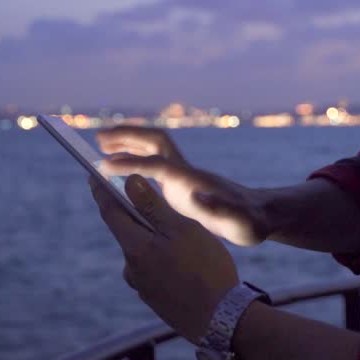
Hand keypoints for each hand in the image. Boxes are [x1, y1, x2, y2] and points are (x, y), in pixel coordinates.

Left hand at [90, 174, 238, 341]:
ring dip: (150, 240)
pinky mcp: (156, 300)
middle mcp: (132, 268)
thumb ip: (153, 206)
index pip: (110, 212)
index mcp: (136, 248)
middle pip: (126, 233)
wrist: (222, 320)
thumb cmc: (205, 269)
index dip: (101, 192)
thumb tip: (129, 181)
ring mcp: (144, 287)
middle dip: (131, 214)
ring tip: (173, 233)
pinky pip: (152, 272)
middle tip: (138, 197)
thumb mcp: (182, 230)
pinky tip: (182, 262)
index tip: (93, 176)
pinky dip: (160, 260)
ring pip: (141, 254)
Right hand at [97, 127, 268, 245]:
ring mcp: (184, 174)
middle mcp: (186, 171)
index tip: (104, 166)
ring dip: (129, 141)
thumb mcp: (238, 223)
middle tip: (97, 139)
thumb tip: (198, 199)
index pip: (156, 164)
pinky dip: (136, 157)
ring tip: (101, 145)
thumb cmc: (250, 223)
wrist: (262, 215)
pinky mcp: (183, 182)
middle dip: (126, 136)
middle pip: (153, 141)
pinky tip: (124, 166)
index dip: (130, 164)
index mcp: (192, 180)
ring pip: (153, 147)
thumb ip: (220, 211)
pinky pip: (154, 161)